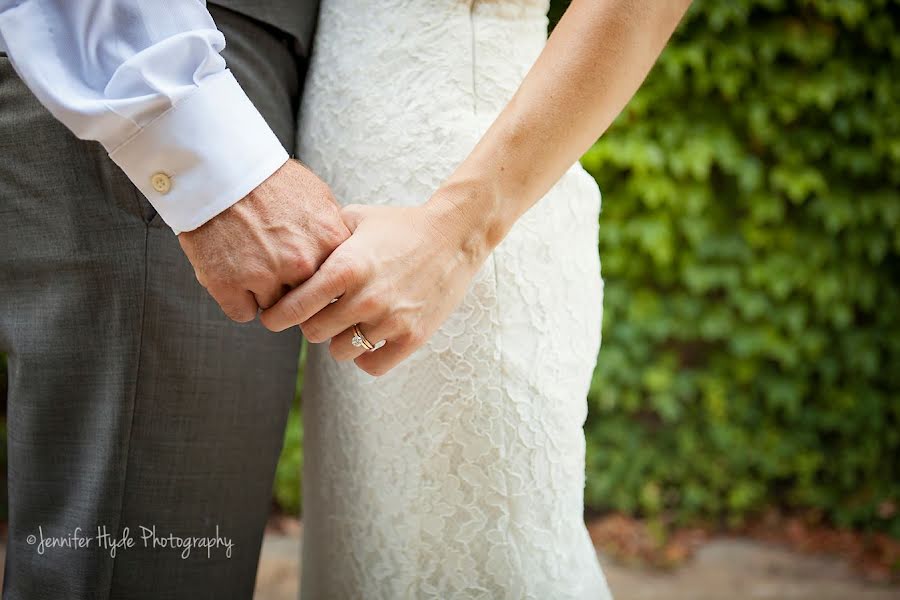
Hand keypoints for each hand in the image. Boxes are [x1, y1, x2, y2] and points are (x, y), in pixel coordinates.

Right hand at [179, 159, 349, 321]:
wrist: (219, 168)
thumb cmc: (268, 180)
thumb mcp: (318, 197)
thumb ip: (333, 232)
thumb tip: (344, 257)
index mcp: (329, 243)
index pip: (337, 286)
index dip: (320, 281)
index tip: (309, 275)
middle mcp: (302, 264)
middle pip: (307, 302)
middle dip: (294, 290)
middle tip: (276, 266)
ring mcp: (266, 277)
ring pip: (274, 309)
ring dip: (264, 294)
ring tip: (251, 261)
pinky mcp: (229, 286)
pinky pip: (242, 312)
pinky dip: (237, 298)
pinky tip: (233, 272)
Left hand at [259, 187, 494, 375]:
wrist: (454, 235)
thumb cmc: (401, 225)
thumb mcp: (356, 219)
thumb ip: (321, 238)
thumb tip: (288, 254)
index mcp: (346, 268)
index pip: (293, 309)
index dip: (276, 316)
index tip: (273, 317)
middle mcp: (366, 298)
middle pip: (313, 333)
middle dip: (312, 322)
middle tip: (321, 312)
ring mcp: (391, 320)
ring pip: (340, 352)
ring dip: (339, 339)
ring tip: (349, 321)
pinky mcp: (413, 336)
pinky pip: (372, 365)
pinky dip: (365, 356)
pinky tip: (368, 338)